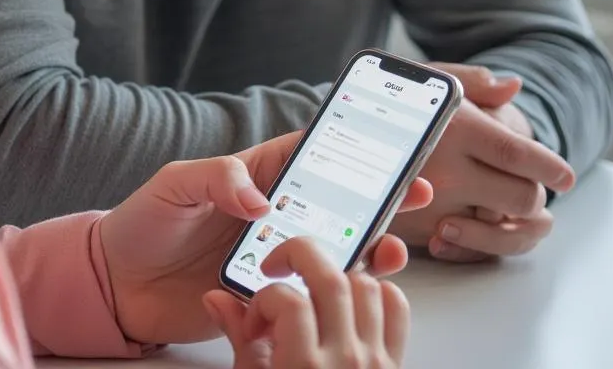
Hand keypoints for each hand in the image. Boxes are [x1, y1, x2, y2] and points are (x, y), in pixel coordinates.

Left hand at [99, 132, 432, 345]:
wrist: (116, 284)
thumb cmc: (144, 223)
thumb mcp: (175, 184)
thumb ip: (217, 179)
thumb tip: (261, 202)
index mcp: (253, 178)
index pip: (309, 156)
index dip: (349, 148)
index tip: (388, 144)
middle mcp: (270, 217)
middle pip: (335, 202)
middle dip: (378, 195)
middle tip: (416, 189)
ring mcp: (270, 258)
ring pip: (332, 249)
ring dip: (367, 245)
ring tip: (394, 244)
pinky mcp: (264, 297)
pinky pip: (307, 294)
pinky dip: (333, 290)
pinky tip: (350, 285)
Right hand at [202, 237, 408, 367]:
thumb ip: (239, 340)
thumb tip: (215, 299)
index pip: (287, 301)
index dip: (262, 300)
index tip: (254, 321)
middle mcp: (346, 360)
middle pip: (330, 276)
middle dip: (297, 255)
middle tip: (277, 267)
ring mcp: (375, 362)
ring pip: (366, 285)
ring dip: (336, 277)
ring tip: (313, 293)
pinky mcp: (395, 365)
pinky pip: (397, 309)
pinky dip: (378, 294)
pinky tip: (350, 304)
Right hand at [390, 63, 574, 261]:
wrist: (327, 143)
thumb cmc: (381, 104)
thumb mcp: (421, 79)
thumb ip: (468, 81)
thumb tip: (511, 87)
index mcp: (454, 128)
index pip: (517, 153)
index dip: (549, 165)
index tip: (563, 172)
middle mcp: (447, 169)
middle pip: (522, 196)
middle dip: (531, 190)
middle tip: (521, 180)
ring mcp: (433, 204)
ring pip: (503, 227)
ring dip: (509, 216)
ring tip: (495, 198)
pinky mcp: (419, 230)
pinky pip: (472, 245)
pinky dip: (479, 234)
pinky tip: (467, 212)